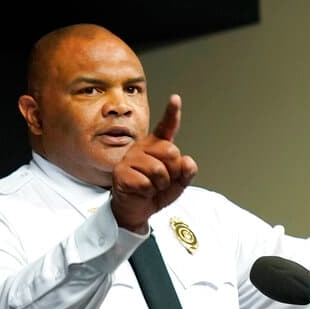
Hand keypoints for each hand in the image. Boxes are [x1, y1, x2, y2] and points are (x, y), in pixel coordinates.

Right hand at [111, 93, 198, 232]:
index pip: (166, 127)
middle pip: (171, 151)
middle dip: (173, 171)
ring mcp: (130, 158)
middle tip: (163, 180)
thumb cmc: (156, 191)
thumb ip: (187, 171)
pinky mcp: (121, 173)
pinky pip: (146, 182)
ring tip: (153, 186)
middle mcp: (143, 147)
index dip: (171, 113)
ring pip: (159, 169)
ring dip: (161, 184)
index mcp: (157, 145)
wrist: (137, 208)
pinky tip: (142, 190)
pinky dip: (149, 191)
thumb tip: (188, 162)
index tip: (175, 99)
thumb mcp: (178, 182)